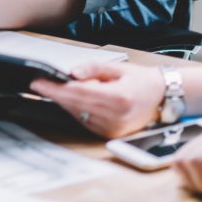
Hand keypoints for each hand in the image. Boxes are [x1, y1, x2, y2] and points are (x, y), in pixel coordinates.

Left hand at [29, 61, 165, 137]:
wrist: (163, 97)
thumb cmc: (141, 80)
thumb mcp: (118, 68)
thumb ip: (93, 69)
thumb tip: (72, 73)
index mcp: (118, 98)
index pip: (78, 93)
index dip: (55, 89)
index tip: (39, 83)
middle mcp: (115, 117)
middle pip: (75, 105)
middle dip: (54, 94)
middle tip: (39, 85)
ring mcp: (113, 128)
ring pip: (78, 114)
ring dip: (63, 103)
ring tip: (52, 89)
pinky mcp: (110, 134)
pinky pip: (85, 121)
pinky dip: (75, 110)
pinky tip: (70, 100)